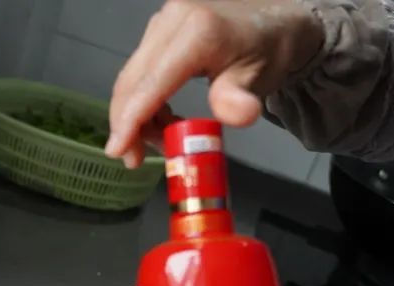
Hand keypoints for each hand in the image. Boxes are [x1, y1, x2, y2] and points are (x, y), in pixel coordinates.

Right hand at [106, 0, 323, 167]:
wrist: (276, 18)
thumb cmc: (269, 49)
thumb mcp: (260, 76)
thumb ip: (239, 95)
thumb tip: (236, 114)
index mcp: (197, 32)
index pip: (152, 82)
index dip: (130, 120)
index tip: (117, 151)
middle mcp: (172, 20)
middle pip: (132, 81)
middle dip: (128, 124)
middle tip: (137, 158)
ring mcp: (163, 22)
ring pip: (132, 77)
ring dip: (136, 115)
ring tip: (161, 139)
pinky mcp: (160, 29)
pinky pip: (140, 70)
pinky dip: (143, 100)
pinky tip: (161, 118)